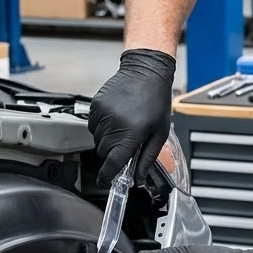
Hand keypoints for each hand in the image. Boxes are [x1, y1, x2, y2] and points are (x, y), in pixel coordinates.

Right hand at [88, 48, 175, 185]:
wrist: (146, 71)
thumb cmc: (156, 100)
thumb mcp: (159, 132)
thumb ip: (147, 158)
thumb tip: (137, 178)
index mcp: (132, 133)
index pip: (113, 163)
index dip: (107, 177)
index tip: (106, 182)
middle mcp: (114, 125)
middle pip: (103, 153)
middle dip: (112, 154)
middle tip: (126, 144)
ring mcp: (102, 114)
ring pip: (97, 140)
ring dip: (107, 140)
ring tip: (123, 126)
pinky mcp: (95, 105)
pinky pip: (93, 125)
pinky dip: (102, 127)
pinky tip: (116, 117)